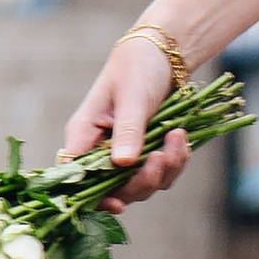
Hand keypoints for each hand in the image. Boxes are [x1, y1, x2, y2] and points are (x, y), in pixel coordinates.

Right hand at [61, 33, 196, 205]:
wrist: (164, 54)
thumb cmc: (137, 67)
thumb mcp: (132, 96)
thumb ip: (128, 130)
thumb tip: (122, 164)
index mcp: (84, 136)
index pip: (76, 178)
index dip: (93, 198)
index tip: (118, 204)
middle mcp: (101, 151)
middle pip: (113, 190)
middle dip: (140, 181)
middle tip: (160, 158)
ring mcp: (125, 155)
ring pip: (141, 185)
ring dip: (163, 169)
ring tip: (177, 137)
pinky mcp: (147, 153)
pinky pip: (162, 173)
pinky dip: (175, 161)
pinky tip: (181, 139)